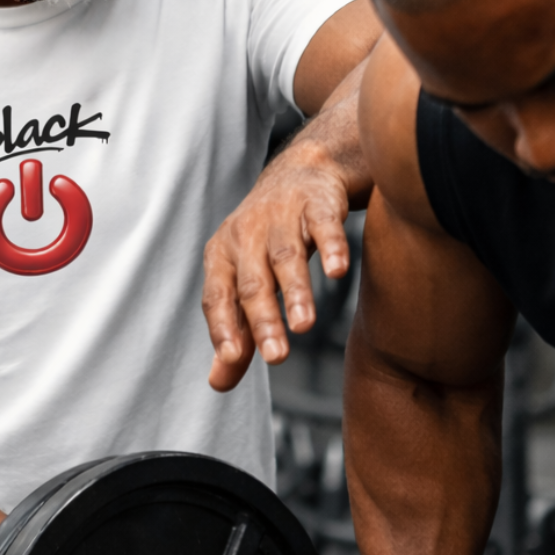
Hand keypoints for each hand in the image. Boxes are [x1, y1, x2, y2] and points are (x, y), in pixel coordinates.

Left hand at [203, 137, 352, 390]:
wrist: (301, 171)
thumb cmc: (267, 237)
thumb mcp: (245, 279)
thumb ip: (237, 332)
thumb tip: (219, 383)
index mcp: (222, 255)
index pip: (217, 295)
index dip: (223, 326)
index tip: (233, 357)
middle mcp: (246, 234)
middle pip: (253, 282)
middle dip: (264, 320)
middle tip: (277, 357)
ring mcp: (281, 216)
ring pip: (286, 257)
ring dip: (296, 291)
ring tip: (304, 325)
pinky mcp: (317, 202)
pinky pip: (323, 225)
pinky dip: (330, 247)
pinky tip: (337, 272)